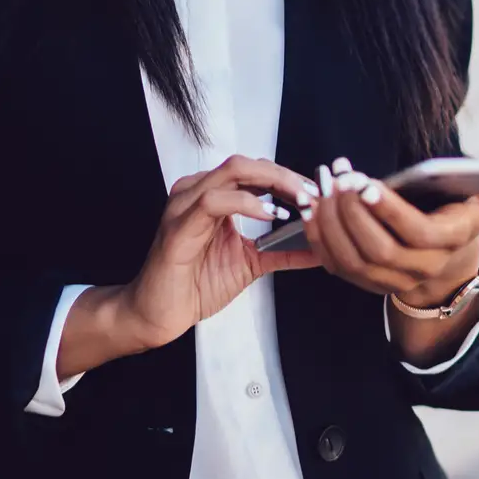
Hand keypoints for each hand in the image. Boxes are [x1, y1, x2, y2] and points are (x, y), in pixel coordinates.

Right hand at [119, 155, 322, 347]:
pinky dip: (245, 202)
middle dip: (286, 175)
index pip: (256, 171)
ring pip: (232, 172)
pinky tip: (268, 214)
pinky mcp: (179, 227)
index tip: (317, 193)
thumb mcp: (252, 263)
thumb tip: (320, 246)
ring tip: (299, 201)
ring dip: (273, 183)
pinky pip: (213, 201)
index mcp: (214, 196)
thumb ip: (283, 251)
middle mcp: (197, 192)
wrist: (159, 313)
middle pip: (248, 164)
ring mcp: (186, 206)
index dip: (290, 177)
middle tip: (313, 193)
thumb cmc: (196, 284)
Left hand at [300, 157, 478, 304]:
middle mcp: (417, 269)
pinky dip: (316, 236)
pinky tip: (309, 205)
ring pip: (350, 258)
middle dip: (352, 212)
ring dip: (329, 224)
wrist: (443, 269)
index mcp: (447, 244)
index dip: (388, 210)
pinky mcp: (361, 281)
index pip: (415, 232)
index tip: (366, 181)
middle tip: (336, 177)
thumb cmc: (461, 221)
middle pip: (377, 248)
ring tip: (320, 187)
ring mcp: (386, 280)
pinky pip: (333, 263)